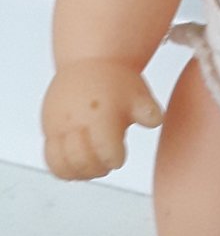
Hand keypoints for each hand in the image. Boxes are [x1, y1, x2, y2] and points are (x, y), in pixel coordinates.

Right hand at [42, 59, 162, 180]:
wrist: (88, 63)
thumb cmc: (116, 83)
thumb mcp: (138, 93)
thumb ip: (148, 111)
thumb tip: (154, 120)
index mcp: (99, 113)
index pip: (104, 150)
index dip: (114, 158)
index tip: (119, 155)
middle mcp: (75, 120)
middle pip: (82, 161)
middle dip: (98, 168)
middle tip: (106, 161)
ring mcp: (58, 126)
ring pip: (62, 165)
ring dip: (80, 172)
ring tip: (94, 164)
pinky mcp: (48, 130)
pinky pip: (50, 160)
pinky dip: (64, 170)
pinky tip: (80, 164)